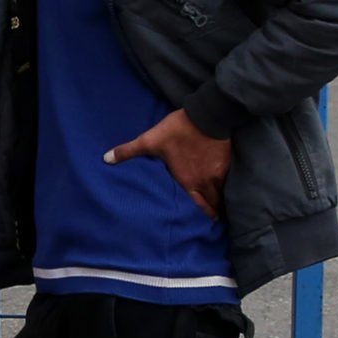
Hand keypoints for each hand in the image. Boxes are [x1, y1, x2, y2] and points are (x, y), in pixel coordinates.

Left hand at [108, 106, 232, 218]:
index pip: (197, 207)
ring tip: (223, 208)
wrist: (208, 115)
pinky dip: (230, 188)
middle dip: (214, 213)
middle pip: (214, 204)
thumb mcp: (150, 140)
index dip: (202, 216)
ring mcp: (220, 173)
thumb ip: (128, 151)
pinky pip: (231, 181)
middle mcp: (205, 181)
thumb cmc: (178, 129)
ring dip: (223, 202)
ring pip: (224, 194)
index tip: (204, 223)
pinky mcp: (229, 162)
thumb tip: (105, 159)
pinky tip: (229, 188)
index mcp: (187, 181)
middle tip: (215, 219)